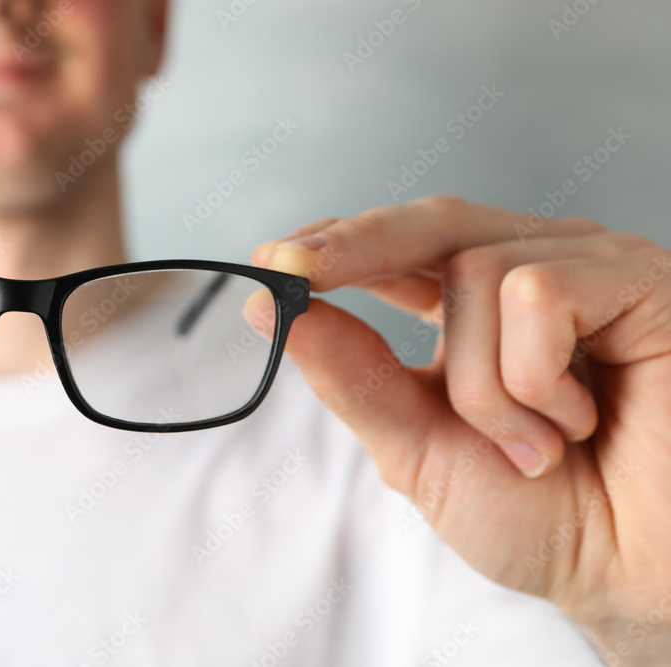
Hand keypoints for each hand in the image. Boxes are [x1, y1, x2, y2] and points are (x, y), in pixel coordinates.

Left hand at [246, 195, 670, 663]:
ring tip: (532, 447)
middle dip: (354, 249)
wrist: (631, 574)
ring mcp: (591, 270)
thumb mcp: (417, 446)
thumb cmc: (541, 515)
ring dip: (481, 386)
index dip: (336, 246)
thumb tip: (274, 311)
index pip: (401, 248)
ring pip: (474, 273)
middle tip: (293, 272)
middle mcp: (537, 273)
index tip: (271, 264)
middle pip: (431, 224)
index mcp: (483, 307)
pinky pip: (537, 295)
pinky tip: (577, 421)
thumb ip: (353, 376)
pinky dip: (532, 378)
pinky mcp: (641, 281)